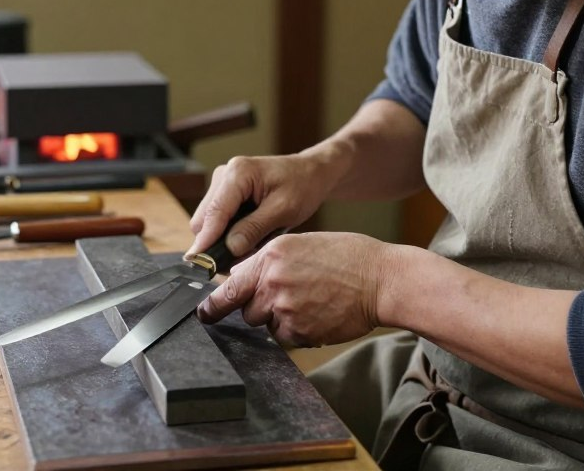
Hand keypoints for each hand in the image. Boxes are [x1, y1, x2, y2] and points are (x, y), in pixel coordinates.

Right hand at [187, 154, 332, 258]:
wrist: (309, 173)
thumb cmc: (301, 187)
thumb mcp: (283, 210)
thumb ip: (255, 228)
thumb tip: (230, 248)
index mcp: (238, 173)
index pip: (214, 211)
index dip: (206, 239)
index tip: (201, 264)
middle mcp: (224, 175)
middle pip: (204, 218)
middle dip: (215, 242)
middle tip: (237, 261)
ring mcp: (222, 184)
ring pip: (207, 221)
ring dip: (222, 239)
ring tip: (248, 247)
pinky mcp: (224, 193)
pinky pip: (216, 219)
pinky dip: (227, 233)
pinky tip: (247, 238)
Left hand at [196, 231, 395, 346]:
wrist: (380, 279)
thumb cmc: (347, 257)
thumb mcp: (302, 245)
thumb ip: (270, 261)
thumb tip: (244, 276)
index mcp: (270, 255)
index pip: (230, 284)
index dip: (214, 303)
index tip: (204, 313)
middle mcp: (272, 280)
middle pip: (245, 308)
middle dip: (260, 307)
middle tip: (291, 297)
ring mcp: (284, 307)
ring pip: (266, 324)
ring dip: (280, 319)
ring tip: (310, 302)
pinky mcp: (299, 330)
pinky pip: (286, 338)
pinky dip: (299, 332)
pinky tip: (319, 314)